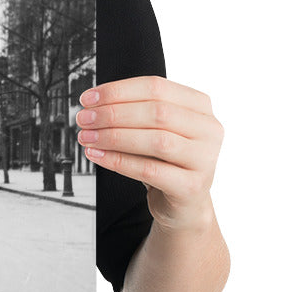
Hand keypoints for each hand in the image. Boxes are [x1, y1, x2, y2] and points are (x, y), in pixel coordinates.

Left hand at [76, 76, 222, 231]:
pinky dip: (119, 161)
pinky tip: (97, 156)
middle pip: (157, 112)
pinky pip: (150, 170)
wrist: (183, 204)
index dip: (118, 91)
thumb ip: (133, 112)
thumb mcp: (153, 130)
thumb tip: (92, 104)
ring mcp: (204, 159)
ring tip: (87, 137)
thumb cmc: (165, 161)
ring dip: (114, 137)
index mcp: (199, 107)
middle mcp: (208, 130)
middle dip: (113, 114)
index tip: (87, 98)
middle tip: (84, 119)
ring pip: (156, 140)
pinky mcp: (192, 187)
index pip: (156, 87)